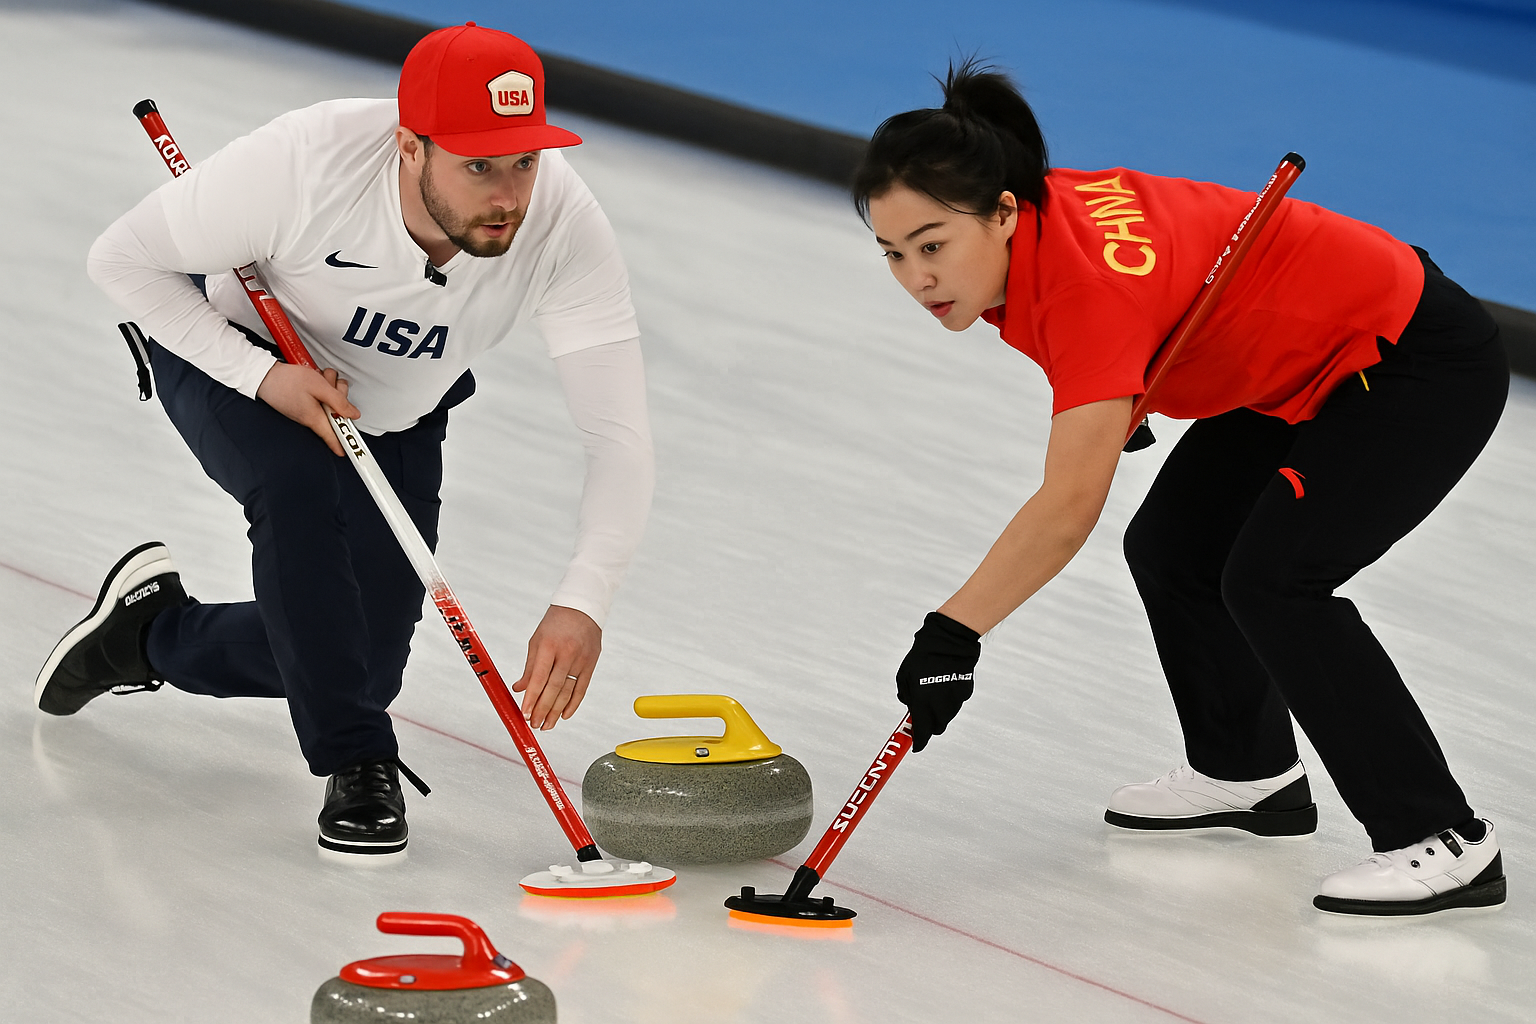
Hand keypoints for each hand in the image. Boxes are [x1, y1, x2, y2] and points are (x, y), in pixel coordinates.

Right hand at [255, 362, 361, 455]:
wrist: (264, 375)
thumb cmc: (288, 381)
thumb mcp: (319, 387)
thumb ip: (338, 402)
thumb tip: (353, 414)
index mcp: (315, 418)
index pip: (333, 437)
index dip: (344, 444)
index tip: (353, 452)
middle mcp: (310, 418)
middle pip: (335, 414)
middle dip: (340, 397)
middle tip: (332, 384)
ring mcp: (306, 411)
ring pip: (328, 403)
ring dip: (330, 389)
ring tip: (321, 378)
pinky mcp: (302, 404)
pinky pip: (319, 399)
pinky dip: (321, 388)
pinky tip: (315, 379)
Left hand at [512, 605, 601, 729]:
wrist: (582, 608)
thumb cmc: (555, 624)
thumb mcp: (537, 641)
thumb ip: (529, 667)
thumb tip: (519, 689)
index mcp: (549, 646)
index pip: (539, 678)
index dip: (532, 698)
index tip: (524, 714)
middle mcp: (567, 654)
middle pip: (554, 689)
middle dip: (543, 710)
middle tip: (534, 724)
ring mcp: (581, 660)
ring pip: (568, 691)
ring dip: (556, 711)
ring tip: (547, 725)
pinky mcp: (591, 664)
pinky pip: (582, 689)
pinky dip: (573, 704)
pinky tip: (564, 715)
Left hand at [896, 611, 981, 751]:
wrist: (948, 642)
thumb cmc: (922, 658)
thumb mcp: (904, 677)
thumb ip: (905, 696)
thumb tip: (910, 706)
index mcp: (922, 704)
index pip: (922, 733)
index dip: (919, 742)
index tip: (916, 745)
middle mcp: (940, 707)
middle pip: (936, 728)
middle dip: (929, 727)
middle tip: (923, 716)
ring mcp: (955, 701)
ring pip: (946, 716)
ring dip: (939, 712)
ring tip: (933, 692)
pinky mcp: (965, 693)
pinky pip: (955, 703)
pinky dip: (948, 700)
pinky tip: (944, 683)